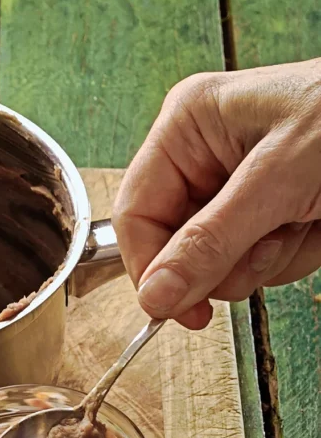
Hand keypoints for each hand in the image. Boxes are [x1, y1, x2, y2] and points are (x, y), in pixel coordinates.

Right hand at [112, 58, 320, 328]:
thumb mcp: (277, 181)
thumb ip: (211, 241)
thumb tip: (155, 295)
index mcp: (188, 128)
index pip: (136, 215)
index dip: (151, 267)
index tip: (175, 309)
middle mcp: (204, 158)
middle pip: (175, 247)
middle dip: (225, 259)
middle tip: (269, 241)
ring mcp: (236, 190)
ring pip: (217, 265)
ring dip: (265, 260)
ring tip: (302, 221)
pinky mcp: (268, 215)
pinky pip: (256, 266)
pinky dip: (291, 257)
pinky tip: (313, 225)